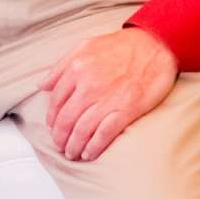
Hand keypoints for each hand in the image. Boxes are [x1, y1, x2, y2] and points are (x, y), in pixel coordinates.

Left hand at [44, 27, 177, 162]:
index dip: (52, 118)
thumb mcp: (86, 46)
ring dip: (74, 146)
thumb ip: (61, 65)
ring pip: (82, 130)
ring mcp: (107, 99)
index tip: (53, 127)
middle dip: (60, 137)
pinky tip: (88, 154)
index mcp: (77, 68)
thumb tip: (42, 85)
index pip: (56, 101)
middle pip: (66, 119)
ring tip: (72, 153)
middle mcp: (89, 85)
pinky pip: (104, 134)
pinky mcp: (126, 110)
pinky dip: (93, 147)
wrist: (157, 45)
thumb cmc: (123, 45)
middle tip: (60, 145)